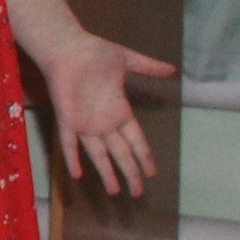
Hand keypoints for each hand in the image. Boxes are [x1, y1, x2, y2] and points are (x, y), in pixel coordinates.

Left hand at [39, 29, 170, 197]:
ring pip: (98, 154)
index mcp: (119, 110)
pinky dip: (73, 158)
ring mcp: (85, 122)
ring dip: (107, 172)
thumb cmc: (95, 53)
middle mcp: (104, 121)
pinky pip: (69, 143)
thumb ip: (148, 68)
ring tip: (115, 192)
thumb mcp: (127, 60)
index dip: (144, 156)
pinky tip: (78, 174)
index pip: (136, 140)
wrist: (68, 47)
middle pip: (121, 153)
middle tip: (138, 192)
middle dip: (130, 172)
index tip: (152, 172)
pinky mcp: (67, 119)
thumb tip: (172, 70)